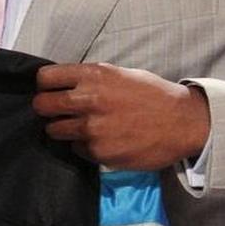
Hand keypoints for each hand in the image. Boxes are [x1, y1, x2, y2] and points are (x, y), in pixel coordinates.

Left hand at [32, 62, 209, 170]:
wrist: (181, 122)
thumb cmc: (152, 95)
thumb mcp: (119, 74)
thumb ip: (90, 78)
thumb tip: (63, 83)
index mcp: (94, 75)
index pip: (45, 78)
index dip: (45, 84)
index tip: (49, 88)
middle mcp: (89, 100)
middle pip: (43, 105)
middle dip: (45, 107)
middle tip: (54, 110)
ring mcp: (93, 129)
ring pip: (55, 130)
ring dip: (62, 128)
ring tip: (80, 125)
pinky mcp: (99, 152)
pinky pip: (76, 148)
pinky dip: (83, 145)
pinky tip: (101, 139)